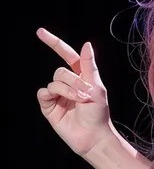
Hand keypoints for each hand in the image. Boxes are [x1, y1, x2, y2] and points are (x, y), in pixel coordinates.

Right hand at [36, 27, 111, 157]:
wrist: (93, 135)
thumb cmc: (98, 112)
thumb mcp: (97, 86)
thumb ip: (89, 65)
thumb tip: (86, 44)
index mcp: (80, 76)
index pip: (66, 55)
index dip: (54, 43)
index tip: (40, 32)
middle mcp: (67, 84)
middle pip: (60, 71)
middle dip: (72, 81)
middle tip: (85, 94)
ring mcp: (57, 96)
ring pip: (54, 82)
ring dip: (67, 90)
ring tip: (79, 101)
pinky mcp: (49, 107)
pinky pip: (43, 93)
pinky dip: (53, 95)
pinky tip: (60, 103)